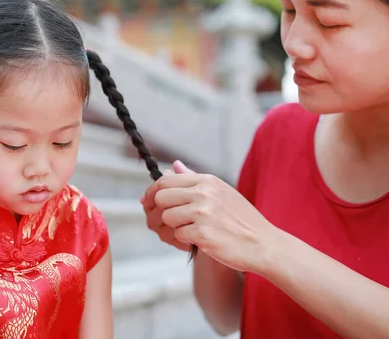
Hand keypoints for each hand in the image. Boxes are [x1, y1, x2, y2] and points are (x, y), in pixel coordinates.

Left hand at [143, 161, 278, 272]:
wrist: (264, 245)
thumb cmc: (241, 220)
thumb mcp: (221, 192)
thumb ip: (194, 179)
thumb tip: (172, 166)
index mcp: (207, 181)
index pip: (165, 180)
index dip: (151, 193)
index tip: (147, 203)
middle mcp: (204, 193)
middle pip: (160, 197)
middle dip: (157, 212)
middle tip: (161, 223)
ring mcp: (203, 213)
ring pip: (166, 217)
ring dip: (171, 229)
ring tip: (185, 233)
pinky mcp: (203, 234)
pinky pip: (177, 235)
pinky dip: (182, 241)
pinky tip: (195, 242)